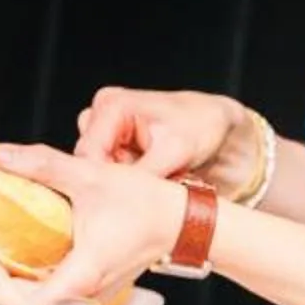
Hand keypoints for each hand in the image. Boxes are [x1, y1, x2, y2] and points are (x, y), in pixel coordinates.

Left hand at [0, 143, 187, 303]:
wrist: (185, 222)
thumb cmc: (148, 205)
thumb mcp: (91, 176)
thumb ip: (43, 165)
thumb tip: (1, 156)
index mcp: (81, 276)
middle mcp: (84, 295)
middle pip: (26, 303)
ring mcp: (91, 297)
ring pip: (41, 299)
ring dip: (13, 281)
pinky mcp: (94, 291)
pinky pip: (55, 292)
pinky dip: (34, 277)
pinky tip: (15, 254)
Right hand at [72, 86, 250, 188]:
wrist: (218, 125)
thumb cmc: (201, 127)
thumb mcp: (175, 151)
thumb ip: (143, 173)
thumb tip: (120, 199)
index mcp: (111, 105)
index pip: (86, 155)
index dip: (103, 180)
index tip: (128, 198)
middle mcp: (102, 113)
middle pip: (89, 163)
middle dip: (116, 180)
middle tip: (149, 185)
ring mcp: (106, 129)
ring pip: (100, 170)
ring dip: (123, 181)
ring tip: (155, 176)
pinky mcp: (115, 144)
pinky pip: (111, 171)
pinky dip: (130, 179)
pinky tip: (152, 175)